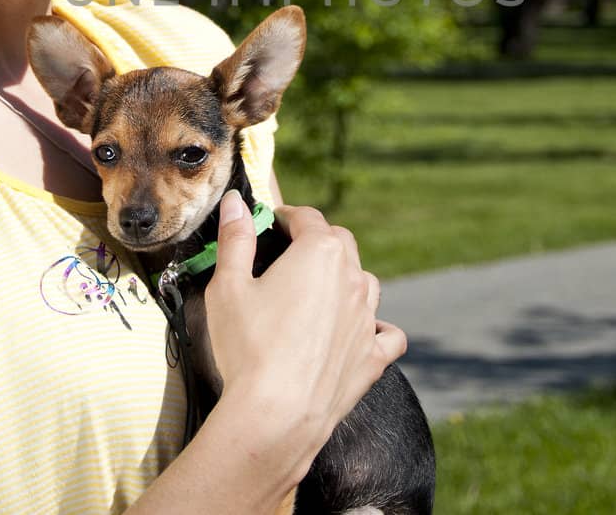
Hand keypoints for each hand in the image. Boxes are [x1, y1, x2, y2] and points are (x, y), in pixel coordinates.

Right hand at [201, 191, 405, 461]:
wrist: (278, 413)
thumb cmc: (249, 347)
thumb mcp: (228, 285)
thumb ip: (235, 239)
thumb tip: (235, 202)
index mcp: (320, 252)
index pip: (307, 218)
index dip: (286, 216)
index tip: (272, 222)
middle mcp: (352, 278)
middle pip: (340, 242)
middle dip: (317, 240)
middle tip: (290, 252)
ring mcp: (367, 318)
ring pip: (366, 282)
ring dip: (346, 278)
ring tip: (320, 291)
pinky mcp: (373, 356)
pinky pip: (387, 334)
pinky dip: (376, 328)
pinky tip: (362, 332)